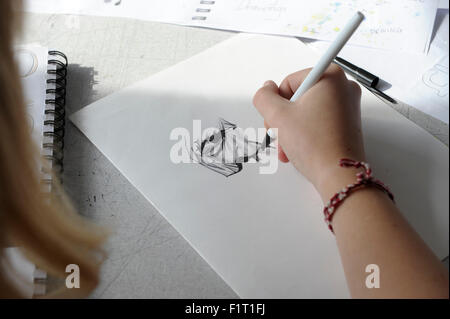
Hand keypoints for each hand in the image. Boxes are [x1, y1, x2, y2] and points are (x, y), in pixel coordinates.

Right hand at [253, 65, 364, 199]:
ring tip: (288, 146)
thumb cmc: (315, 145)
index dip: (278, 103)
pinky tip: (299, 149)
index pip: (289, 82)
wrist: (338, 175)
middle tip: (282, 134)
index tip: (279, 119)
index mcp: (330, 76)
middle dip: (284, 119)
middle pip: (298, 97)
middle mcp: (343, 87)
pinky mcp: (348, 124)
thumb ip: (264, 97)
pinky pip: (319, 122)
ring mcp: (348, 107)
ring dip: (292, 129)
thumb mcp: (278, 116)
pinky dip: (306, 133)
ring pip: (307, 112)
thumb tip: (266, 89)